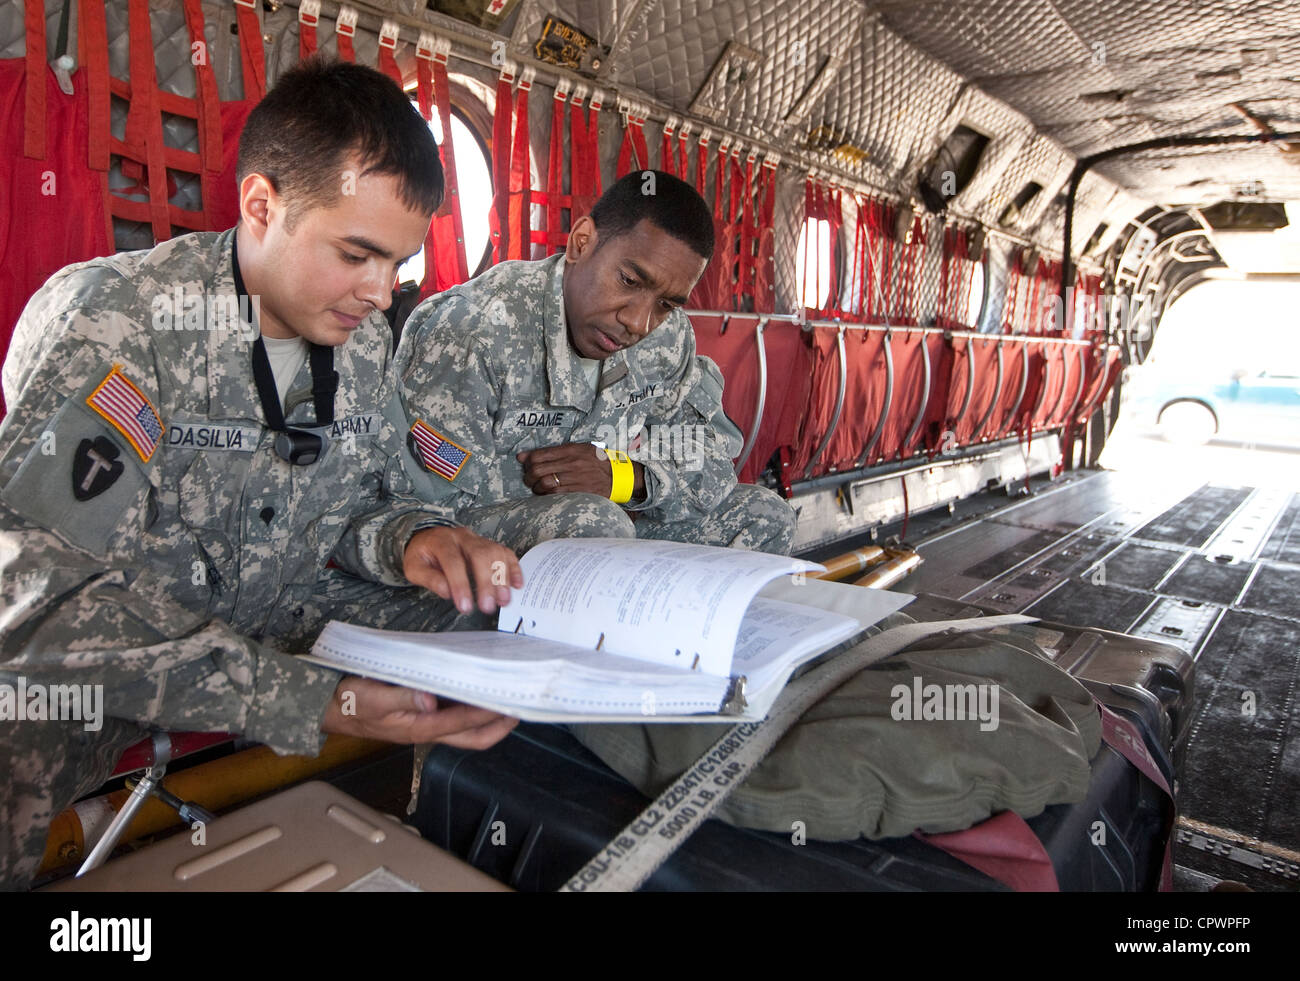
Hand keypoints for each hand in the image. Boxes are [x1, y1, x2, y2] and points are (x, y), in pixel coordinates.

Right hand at [321, 676, 517, 748]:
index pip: (462, 724)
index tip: (509, 705)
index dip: (488, 716)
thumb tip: (429, 698)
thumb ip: (399, 697)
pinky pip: (456, 717)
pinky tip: (479, 690)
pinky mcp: (423, 715)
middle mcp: (428, 729)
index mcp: (418, 727)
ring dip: (490, 717)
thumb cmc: (349, 702)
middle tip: (520, 708)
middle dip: (499, 726)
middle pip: (473, 738)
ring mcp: (427, 724)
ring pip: (467, 729)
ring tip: (507, 697)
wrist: (330, 706)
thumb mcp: (370, 697)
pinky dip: (473, 707)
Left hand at [403, 526, 523, 615]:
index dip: (460, 584)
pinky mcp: (489, 545)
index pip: (453, 561)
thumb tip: (447, 592)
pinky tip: (517, 584)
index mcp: (441, 541)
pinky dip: (514, 568)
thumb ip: (430, 579)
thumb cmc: (423, 556)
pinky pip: (506, 552)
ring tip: (504, 600)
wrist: (428, 538)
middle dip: (486, 582)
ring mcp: (478, 539)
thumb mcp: (414, 568)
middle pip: (480, 554)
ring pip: (496, 551)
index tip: (465, 606)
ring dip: (503, 577)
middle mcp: (462, 537)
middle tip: (488, 606)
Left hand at [518, 443, 643, 498]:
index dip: (528, 461)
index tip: (527, 465)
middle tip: (530, 479)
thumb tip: (521, 457)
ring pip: (545, 484)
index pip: (539, 455)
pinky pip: (556, 495)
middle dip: (529, 476)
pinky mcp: (579, 492)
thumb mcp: (577, 449)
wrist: (616, 477)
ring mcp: (576, 479)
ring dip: (537, 488)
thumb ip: (551, 452)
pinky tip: (546, 494)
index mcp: (571, 450)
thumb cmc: (594, 462)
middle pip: (539, 470)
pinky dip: (546, 495)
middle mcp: (573, 463)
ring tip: (537, 487)